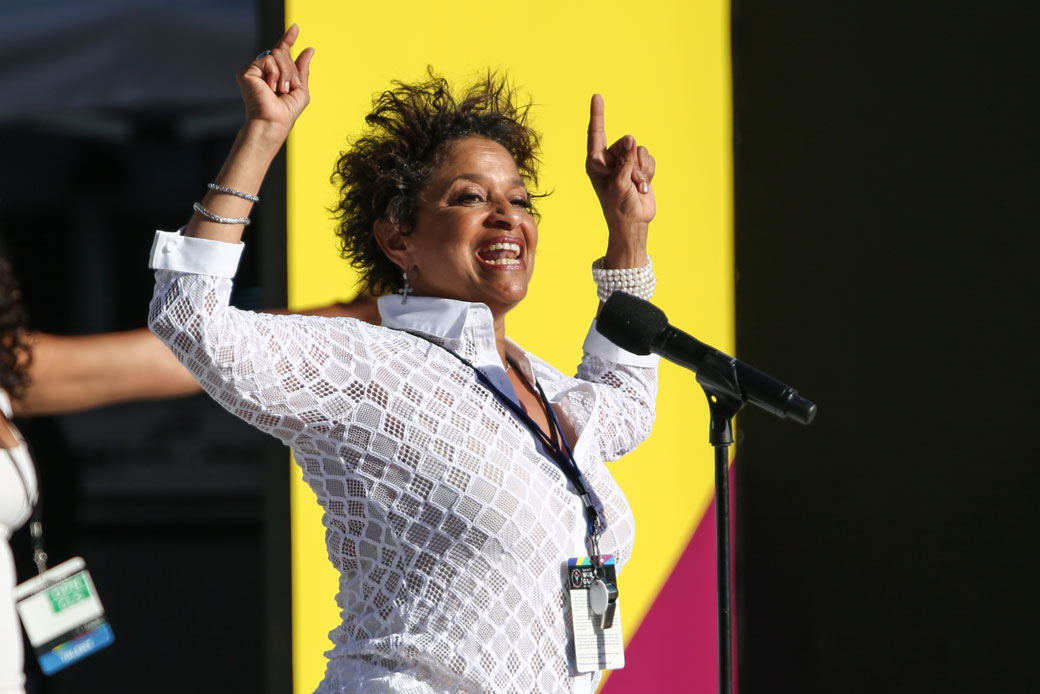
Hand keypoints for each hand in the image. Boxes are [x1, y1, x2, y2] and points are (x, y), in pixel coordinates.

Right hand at [236, 24, 314, 142]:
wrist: (274, 123)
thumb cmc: (286, 112)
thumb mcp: (300, 89)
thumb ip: (302, 69)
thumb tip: (309, 49)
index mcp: (274, 74)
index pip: (281, 52)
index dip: (288, 39)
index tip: (295, 29)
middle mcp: (262, 70)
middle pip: (281, 53)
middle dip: (292, 69)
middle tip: (290, 87)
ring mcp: (253, 70)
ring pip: (276, 55)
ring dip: (286, 73)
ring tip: (281, 90)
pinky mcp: (246, 71)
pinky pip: (268, 60)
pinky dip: (276, 74)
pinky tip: (271, 87)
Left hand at [585, 94, 655, 263]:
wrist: (633, 223)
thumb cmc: (618, 207)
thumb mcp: (619, 183)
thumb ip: (624, 160)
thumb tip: (630, 139)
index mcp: (596, 162)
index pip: (596, 134)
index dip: (597, 114)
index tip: (597, 96)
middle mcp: (609, 160)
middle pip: (625, 142)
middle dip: (632, 160)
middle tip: (630, 180)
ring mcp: (624, 163)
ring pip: (639, 149)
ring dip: (641, 168)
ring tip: (636, 186)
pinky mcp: (638, 168)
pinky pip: (648, 157)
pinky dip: (649, 172)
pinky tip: (643, 187)